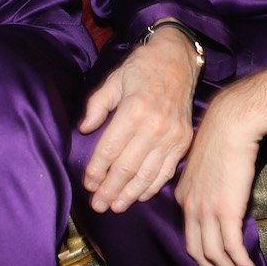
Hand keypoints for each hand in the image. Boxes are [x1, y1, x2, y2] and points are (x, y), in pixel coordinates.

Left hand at [78, 24, 199, 213]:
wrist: (178, 59)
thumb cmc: (142, 67)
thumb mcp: (114, 79)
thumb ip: (97, 105)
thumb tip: (83, 129)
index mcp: (134, 109)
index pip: (110, 149)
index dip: (97, 170)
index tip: (88, 183)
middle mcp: (155, 126)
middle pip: (127, 167)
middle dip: (110, 189)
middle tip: (97, 204)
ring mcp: (172, 135)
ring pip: (147, 174)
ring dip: (129, 194)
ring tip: (115, 206)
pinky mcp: (183, 141)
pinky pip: (166, 171)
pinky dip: (152, 187)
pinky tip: (139, 196)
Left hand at [174, 88, 261, 265]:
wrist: (230, 126)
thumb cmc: (221, 139)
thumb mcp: (203, 167)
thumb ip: (205, 187)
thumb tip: (218, 199)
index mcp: (183, 196)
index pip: (189, 234)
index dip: (202, 253)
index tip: (215, 262)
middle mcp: (190, 207)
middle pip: (197, 251)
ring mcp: (207, 210)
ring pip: (214, 255)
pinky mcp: (226, 211)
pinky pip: (232, 248)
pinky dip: (241, 263)